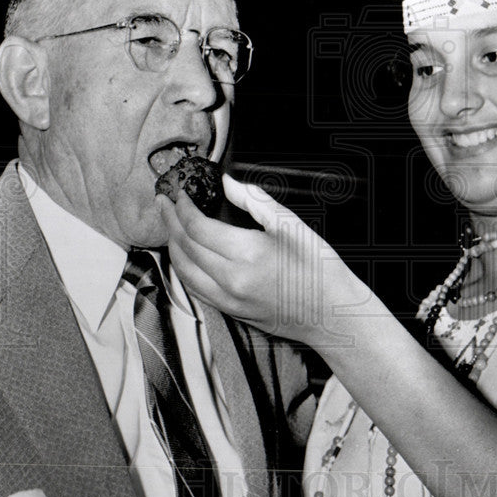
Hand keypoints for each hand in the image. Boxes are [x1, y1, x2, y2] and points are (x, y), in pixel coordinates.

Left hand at [158, 175, 369, 346]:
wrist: (333, 313)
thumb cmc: (319, 269)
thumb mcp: (293, 226)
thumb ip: (256, 201)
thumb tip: (228, 183)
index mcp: (246, 254)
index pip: (197, 227)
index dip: (182, 207)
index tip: (179, 193)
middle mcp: (231, 280)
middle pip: (185, 247)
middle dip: (170, 221)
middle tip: (163, 202)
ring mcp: (229, 299)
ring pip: (184, 271)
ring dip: (172, 246)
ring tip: (169, 226)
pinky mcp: (232, 312)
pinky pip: (195, 289)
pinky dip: (184, 269)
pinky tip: (185, 256)